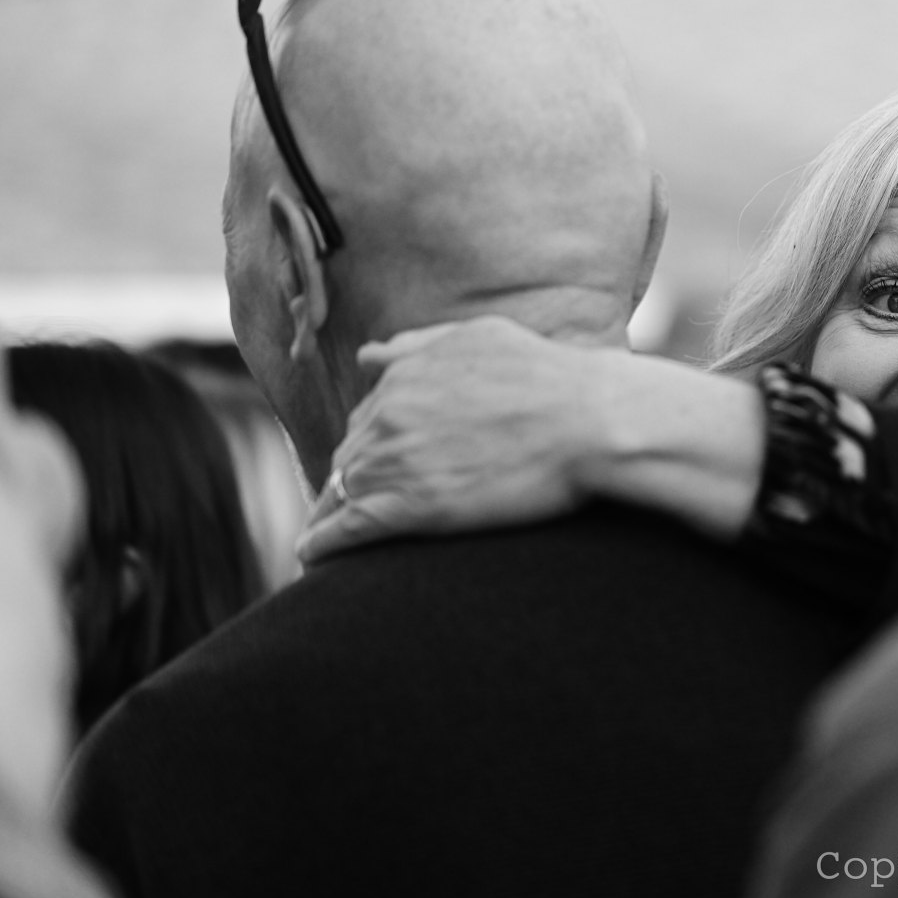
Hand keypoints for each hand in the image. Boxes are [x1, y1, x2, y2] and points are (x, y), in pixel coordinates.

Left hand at [299, 316, 615, 562]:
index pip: (368, 418)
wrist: (588, 420)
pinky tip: (310, 557)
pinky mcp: (410, 508)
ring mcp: (394, 462)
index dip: (373, 445)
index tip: (378, 466)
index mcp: (403, 377)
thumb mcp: (480, 339)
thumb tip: (369, 355)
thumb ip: (419, 345)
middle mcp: (387, 415)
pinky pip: (347, 530)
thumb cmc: (549, 376)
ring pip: (342, 491)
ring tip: (322, 539)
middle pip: (350, 455)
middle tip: (354, 507)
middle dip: (352, 478)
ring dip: (330, 513)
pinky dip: (322, 545)